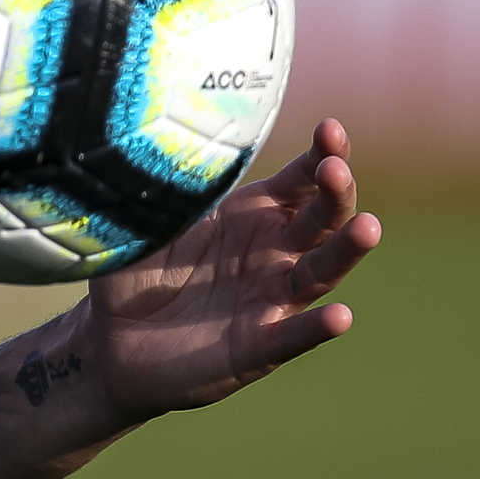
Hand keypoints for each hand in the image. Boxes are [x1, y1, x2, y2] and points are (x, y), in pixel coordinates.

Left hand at [87, 117, 382, 422]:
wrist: (111, 342)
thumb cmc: (137, 275)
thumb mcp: (148, 226)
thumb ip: (167, 192)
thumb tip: (166, 141)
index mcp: (251, 216)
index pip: (299, 181)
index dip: (321, 156)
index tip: (330, 130)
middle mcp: (273, 254)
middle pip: (320, 220)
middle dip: (334, 193)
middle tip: (336, 169)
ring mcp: (270, 301)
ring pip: (319, 273)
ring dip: (344, 251)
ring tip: (368, 227)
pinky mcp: (257, 348)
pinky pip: (292, 336)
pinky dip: (316, 328)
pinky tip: (340, 317)